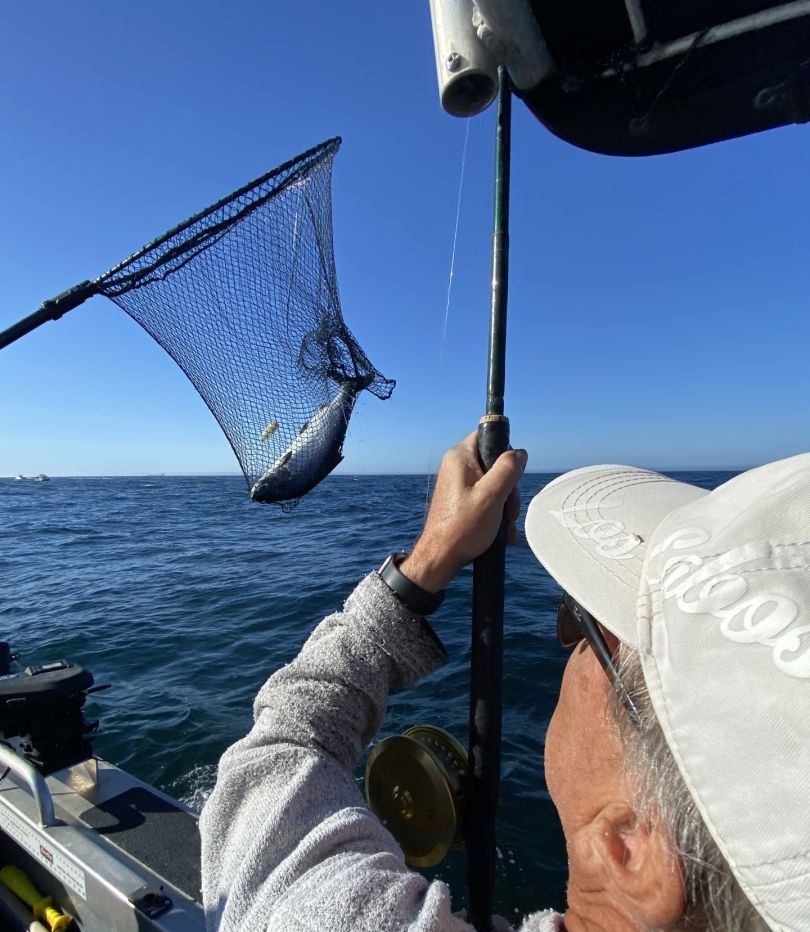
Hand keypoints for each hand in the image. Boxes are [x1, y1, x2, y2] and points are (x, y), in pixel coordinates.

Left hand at [400, 432, 527, 592]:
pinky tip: (501, 532)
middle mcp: (457, 467)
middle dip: (509, 488)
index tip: (510, 474)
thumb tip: (520, 453)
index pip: (487, 436)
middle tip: (509, 509)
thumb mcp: (492, 495)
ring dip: (505, 505)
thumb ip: (508, 469)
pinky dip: (496, 513)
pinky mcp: (462, 501)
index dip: (504, 452)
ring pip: (494, 484)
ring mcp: (459, 485)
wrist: (440, 558)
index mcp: (460, 457)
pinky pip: (486, 498)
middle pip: (495, 463)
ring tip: (505, 526)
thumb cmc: (462, 527)